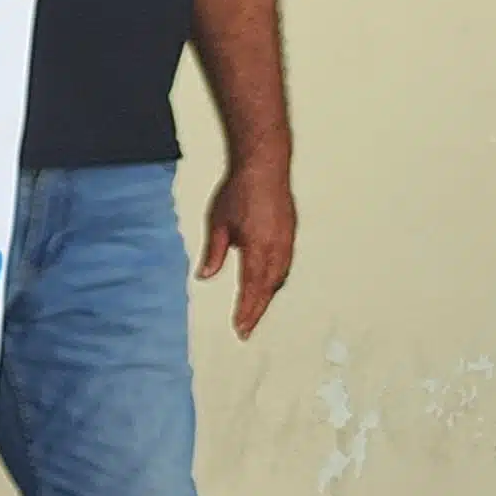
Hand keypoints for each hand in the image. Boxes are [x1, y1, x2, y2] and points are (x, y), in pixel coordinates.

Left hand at [199, 157, 295, 336]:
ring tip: (255, 312)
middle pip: (268, 288)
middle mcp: (277, 248)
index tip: (240, 328)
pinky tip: (268, 285)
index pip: (252, 287)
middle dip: (257, 310)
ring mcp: (287, 240)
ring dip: (267, 296)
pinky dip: (276, 280)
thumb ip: (213, 252)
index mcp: (258, 247)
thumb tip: (204, 277)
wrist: (265, 166)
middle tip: (245, 329)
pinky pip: (285, 265)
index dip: (246, 310)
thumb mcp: (218, 223)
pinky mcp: (290, 233)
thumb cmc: (238, 192)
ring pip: (279, 277)